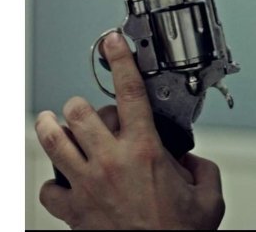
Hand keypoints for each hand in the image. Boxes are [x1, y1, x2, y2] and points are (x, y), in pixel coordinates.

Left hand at [36, 32, 224, 228]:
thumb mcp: (207, 197)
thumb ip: (202, 169)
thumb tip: (192, 162)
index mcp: (145, 152)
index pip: (130, 92)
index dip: (120, 60)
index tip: (112, 42)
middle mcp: (111, 163)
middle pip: (78, 111)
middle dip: (81, 104)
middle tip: (87, 110)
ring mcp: (87, 185)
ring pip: (53, 140)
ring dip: (51, 127)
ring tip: (53, 123)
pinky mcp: (73, 211)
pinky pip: (48, 188)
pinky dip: (52, 182)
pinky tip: (63, 181)